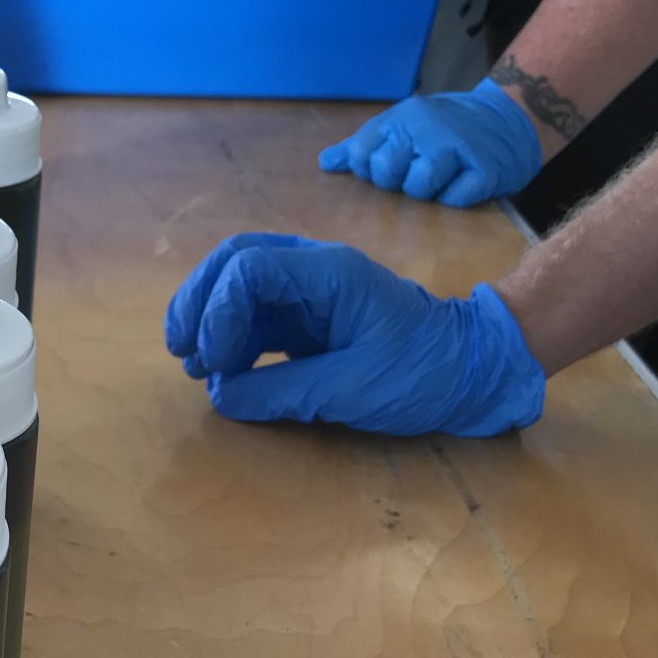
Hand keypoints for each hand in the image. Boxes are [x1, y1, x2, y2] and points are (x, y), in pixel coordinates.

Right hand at [164, 234, 544, 435]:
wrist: (476, 368)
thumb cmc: (426, 372)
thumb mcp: (355, 389)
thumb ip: (282, 392)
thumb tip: (220, 394)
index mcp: (329, 274)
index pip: (249, 268)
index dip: (217, 311)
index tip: (213, 360)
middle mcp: (313, 270)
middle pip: (233, 263)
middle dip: (199, 304)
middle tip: (181, 352)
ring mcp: (310, 291)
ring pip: (237, 287)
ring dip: (208, 320)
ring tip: (193, 363)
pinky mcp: (309, 317)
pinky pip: (256, 315)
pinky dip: (230, 337)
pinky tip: (219, 368)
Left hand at [319, 78, 541, 206]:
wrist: (509, 117)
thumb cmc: (445, 128)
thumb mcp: (402, 125)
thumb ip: (363, 145)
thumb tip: (324, 162)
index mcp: (401, 119)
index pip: (360, 153)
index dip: (367, 170)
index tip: (387, 169)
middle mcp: (426, 129)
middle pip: (386, 169)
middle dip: (395, 181)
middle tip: (415, 174)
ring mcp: (457, 148)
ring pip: (420, 184)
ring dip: (426, 192)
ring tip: (440, 180)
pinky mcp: (485, 170)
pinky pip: (456, 198)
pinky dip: (456, 198)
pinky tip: (462, 185)